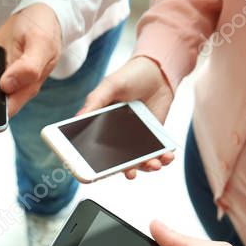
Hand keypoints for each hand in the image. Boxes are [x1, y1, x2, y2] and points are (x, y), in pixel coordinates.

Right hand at [81, 56, 175, 179]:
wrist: (159, 71)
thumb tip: (77, 118)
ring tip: (155, 165)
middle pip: (118, 160)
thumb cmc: (131, 75)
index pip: (94, 149)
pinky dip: (162, 157)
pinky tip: (167, 157)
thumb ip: (95, 101)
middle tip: (131, 173)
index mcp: (101, 125)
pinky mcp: (153, 135)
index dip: (95, 164)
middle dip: (126, 170)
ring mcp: (136, 137)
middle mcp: (117, 134)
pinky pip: (156, 152)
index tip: (98, 173)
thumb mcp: (110, 86)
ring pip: (139, 160)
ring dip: (147, 166)